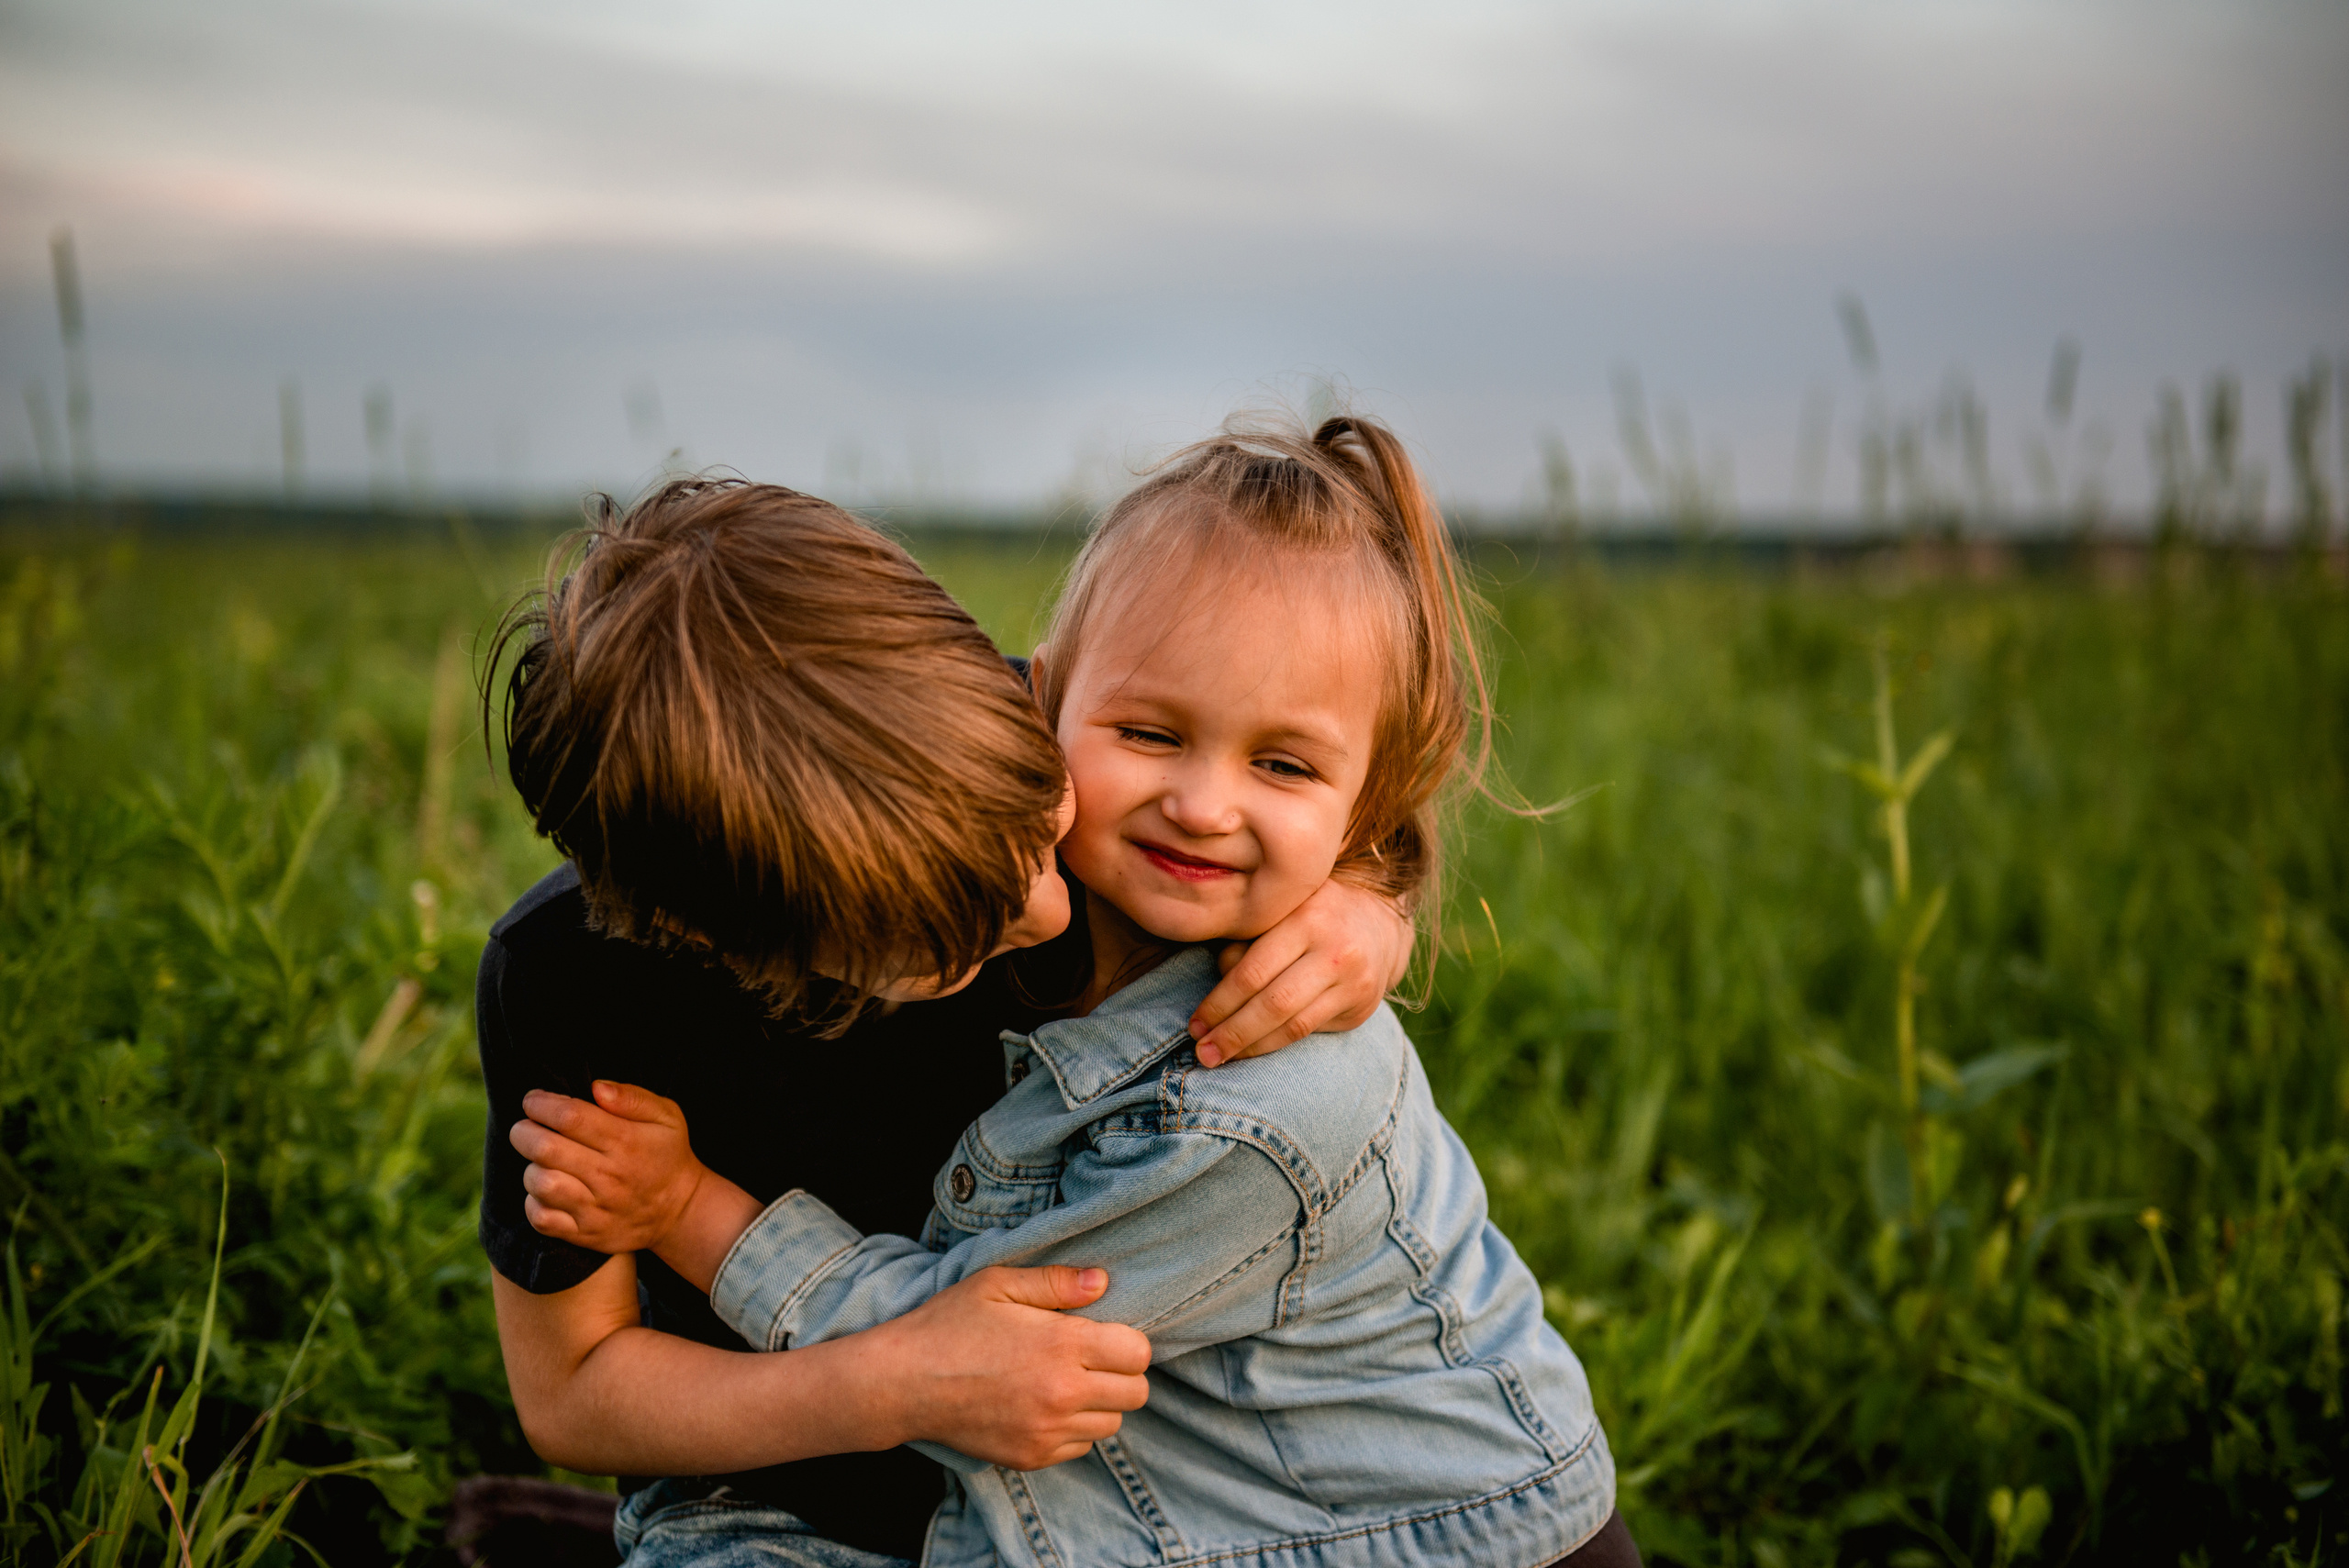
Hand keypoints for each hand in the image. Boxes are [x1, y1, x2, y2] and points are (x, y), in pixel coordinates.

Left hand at [512, 1081, 710, 1254]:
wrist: (680, 1211)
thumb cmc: (667, 1155)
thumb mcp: (667, 1117)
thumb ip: (633, 1097)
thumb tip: (596, 1088)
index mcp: (626, 1142)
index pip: (570, 1117)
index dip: (541, 1104)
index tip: (532, 1100)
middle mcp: (609, 1176)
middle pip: (546, 1149)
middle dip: (524, 1132)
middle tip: (526, 1127)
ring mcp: (596, 1208)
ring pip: (540, 1183)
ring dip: (531, 1166)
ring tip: (541, 1160)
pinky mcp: (586, 1233)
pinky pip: (541, 1218)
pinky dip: (533, 1202)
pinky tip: (546, 1190)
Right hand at [872, 1264, 1151, 1469]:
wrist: (902, 1383)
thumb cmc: (948, 1325)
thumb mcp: (998, 1284)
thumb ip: (1056, 1281)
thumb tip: (1102, 1281)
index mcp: (1062, 1345)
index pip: (1138, 1353)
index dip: (1127, 1341)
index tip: (1103, 1334)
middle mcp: (1063, 1394)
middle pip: (1136, 1393)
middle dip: (1121, 1373)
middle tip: (1091, 1359)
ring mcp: (1048, 1431)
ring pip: (1111, 1424)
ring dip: (1100, 1403)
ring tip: (1066, 1382)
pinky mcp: (1032, 1458)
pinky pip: (1080, 1447)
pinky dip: (1074, 1429)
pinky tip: (1045, 1406)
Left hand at [1186, 878, 1413, 1065]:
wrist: (1376, 922)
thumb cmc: (1309, 913)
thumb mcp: (1279, 910)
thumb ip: (1246, 942)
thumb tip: (1216, 991)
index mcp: (1307, 917)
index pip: (1254, 970)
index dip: (1219, 1002)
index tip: (1195, 1023)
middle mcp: (1336, 950)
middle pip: (1273, 1003)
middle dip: (1232, 1032)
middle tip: (1202, 1050)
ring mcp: (1354, 981)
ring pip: (1293, 1025)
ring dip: (1251, 1047)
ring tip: (1218, 1058)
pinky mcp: (1361, 1007)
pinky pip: (1310, 1032)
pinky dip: (1276, 1044)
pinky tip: (1252, 1050)